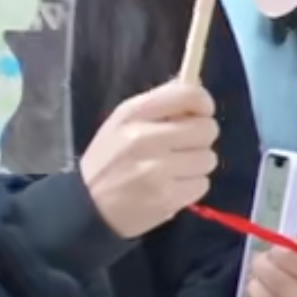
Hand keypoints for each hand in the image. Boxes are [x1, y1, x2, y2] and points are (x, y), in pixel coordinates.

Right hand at [80, 80, 220, 239]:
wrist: (87, 206)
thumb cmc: (108, 159)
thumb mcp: (122, 122)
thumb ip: (159, 104)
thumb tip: (197, 90)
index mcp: (133, 114)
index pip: (188, 95)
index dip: (203, 102)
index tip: (199, 113)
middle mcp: (145, 139)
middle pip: (207, 129)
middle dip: (200, 138)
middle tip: (182, 146)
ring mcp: (157, 170)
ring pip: (208, 158)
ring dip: (196, 164)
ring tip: (173, 169)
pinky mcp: (167, 198)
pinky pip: (203, 184)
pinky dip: (191, 186)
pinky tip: (171, 187)